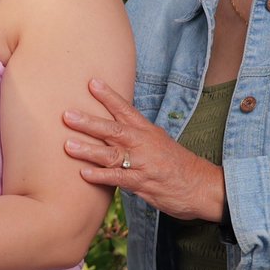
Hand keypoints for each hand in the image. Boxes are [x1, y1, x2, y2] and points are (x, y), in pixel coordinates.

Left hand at [64, 78, 226, 221]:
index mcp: (147, 131)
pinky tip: (84, 173)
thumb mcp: (159, 143)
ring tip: (68, 145)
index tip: (92, 83)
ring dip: (89, 150)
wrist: (202, 186)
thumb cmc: (177, 165)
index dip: (108, 96)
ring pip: (112, 154)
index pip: (125, 110)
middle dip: (89, 122)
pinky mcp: (143, 183)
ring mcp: (143, 163)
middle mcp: (144, 144)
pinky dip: (101, 176)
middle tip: (67, 115)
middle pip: (113, 130)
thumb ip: (136, 137)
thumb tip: (114, 131)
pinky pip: (119, 178)